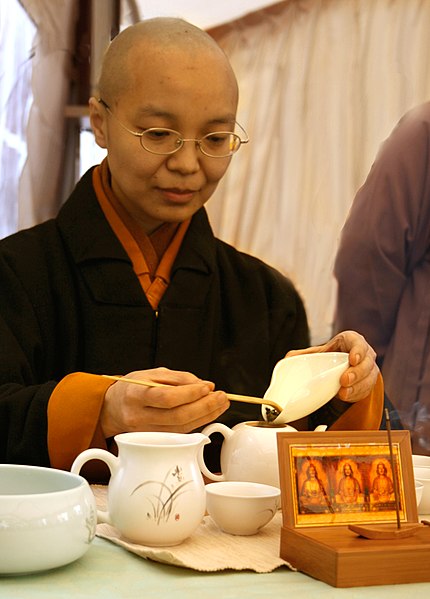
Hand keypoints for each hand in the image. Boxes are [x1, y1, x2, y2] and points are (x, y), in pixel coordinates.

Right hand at [100, 367, 229, 437]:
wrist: (112, 408)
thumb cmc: (134, 388)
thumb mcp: (151, 374)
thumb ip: (178, 378)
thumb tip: (205, 386)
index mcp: (136, 395)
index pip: (167, 397)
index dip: (190, 393)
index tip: (207, 387)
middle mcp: (139, 416)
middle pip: (177, 416)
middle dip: (204, 407)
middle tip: (221, 397)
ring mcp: (145, 433)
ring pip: (181, 428)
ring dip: (206, 416)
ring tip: (221, 403)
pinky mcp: (154, 441)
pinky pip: (180, 432)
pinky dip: (197, 422)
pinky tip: (208, 413)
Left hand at [285, 330, 378, 402]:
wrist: (338, 368)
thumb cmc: (330, 356)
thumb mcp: (319, 353)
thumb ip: (304, 355)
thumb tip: (287, 358)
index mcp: (351, 341)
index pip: (358, 342)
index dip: (358, 350)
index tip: (352, 359)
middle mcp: (364, 354)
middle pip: (367, 362)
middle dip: (357, 372)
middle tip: (344, 380)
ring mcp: (369, 369)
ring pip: (369, 378)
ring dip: (357, 386)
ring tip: (343, 392)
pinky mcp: (368, 383)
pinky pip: (366, 390)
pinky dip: (356, 394)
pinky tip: (346, 396)